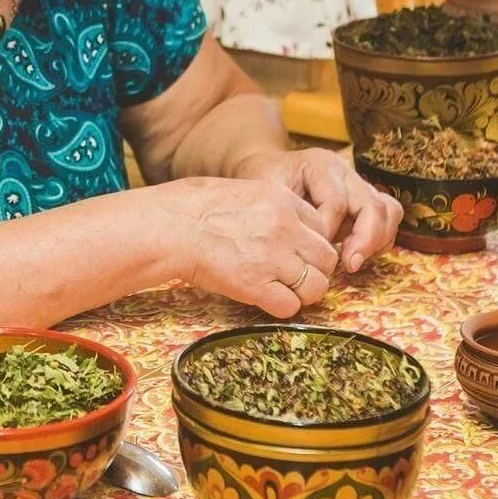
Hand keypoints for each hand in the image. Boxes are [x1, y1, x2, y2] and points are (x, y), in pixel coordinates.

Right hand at [160, 177, 341, 316]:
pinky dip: (281, 307)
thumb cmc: (195, 207)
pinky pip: (290, 307)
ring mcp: (273, 258)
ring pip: (316, 286)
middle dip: (314, 269)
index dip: (310, 244)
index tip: (297, 253)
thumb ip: (271, 205)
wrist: (170, 226)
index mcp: (282, 200)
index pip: (322, 227)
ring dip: (302, 292)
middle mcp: (285, 228)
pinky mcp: (255, 285)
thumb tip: (283, 221)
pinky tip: (264, 299)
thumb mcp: (242, 191)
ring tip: (282, 290)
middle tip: (294, 275)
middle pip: (327, 258)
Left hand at [235, 148, 402, 273]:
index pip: (337, 203)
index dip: (327, 232)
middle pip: (372, 205)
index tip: (310, 251)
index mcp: (320, 164)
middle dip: (365, 240)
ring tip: (353, 262)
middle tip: (348, 265)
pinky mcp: (364, 198)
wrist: (262, 168)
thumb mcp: (265, 193)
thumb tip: (310, 248)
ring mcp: (358, 183)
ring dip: (377, 240)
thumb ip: (286, 214)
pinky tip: (356, 255)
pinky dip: (379, 239)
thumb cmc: (259, 181)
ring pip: (388, 210)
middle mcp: (345, 171)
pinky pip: (387, 217)